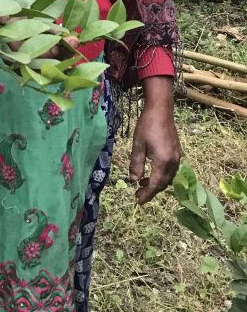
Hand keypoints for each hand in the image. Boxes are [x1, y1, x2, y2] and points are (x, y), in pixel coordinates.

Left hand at [129, 78, 181, 203]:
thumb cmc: (147, 125)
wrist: (161, 109)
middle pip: (164, 183)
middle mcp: (174, 161)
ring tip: (142, 184)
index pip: (156, 184)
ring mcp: (177, 156)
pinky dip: (162, 175)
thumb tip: (134, 179)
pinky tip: (152, 172)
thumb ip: (136, 164)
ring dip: (157, 183)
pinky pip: (171, 170)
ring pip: (168, 177)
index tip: (138, 201)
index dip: (147, 194)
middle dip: (152, 191)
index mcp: (163, 161)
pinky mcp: (177, 151)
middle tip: (138, 195)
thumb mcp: (138, 145)